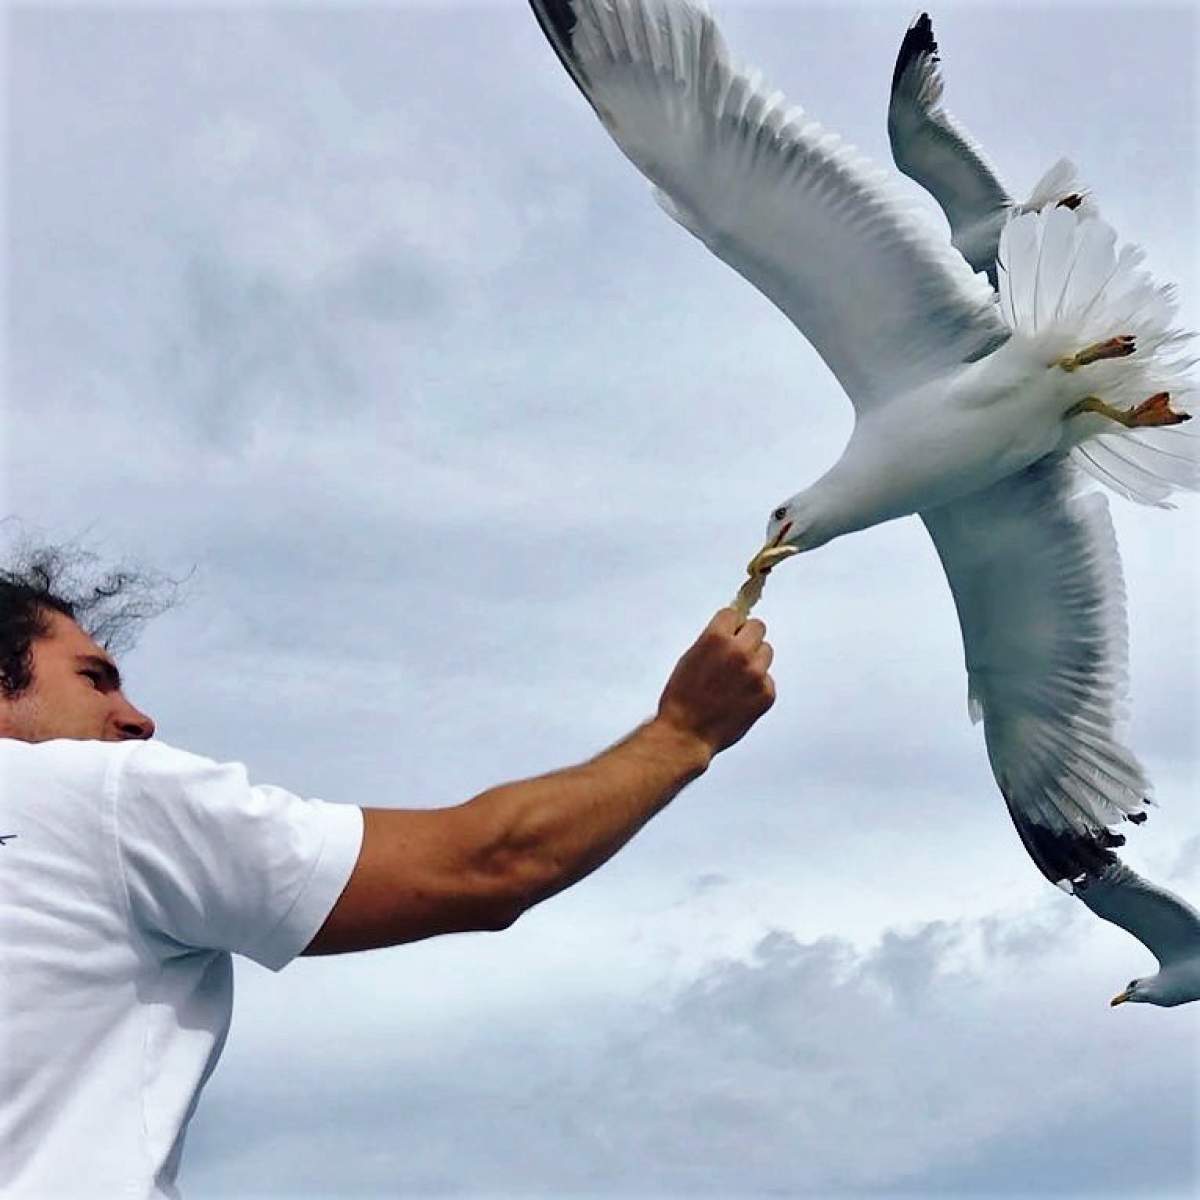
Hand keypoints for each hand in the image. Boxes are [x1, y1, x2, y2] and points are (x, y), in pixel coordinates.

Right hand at [655, 608, 775, 758]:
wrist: (687, 733)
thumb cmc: (682, 697)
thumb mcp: (690, 657)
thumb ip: (713, 640)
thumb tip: (732, 629)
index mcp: (716, 638)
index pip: (734, 614)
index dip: (729, 625)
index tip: (728, 632)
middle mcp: (739, 652)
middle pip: (758, 627)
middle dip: (747, 637)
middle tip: (736, 653)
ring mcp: (756, 673)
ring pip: (766, 652)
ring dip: (755, 660)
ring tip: (735, 679)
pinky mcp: (766, 693)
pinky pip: (767, 679)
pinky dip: (756, 686)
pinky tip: (739, 697)